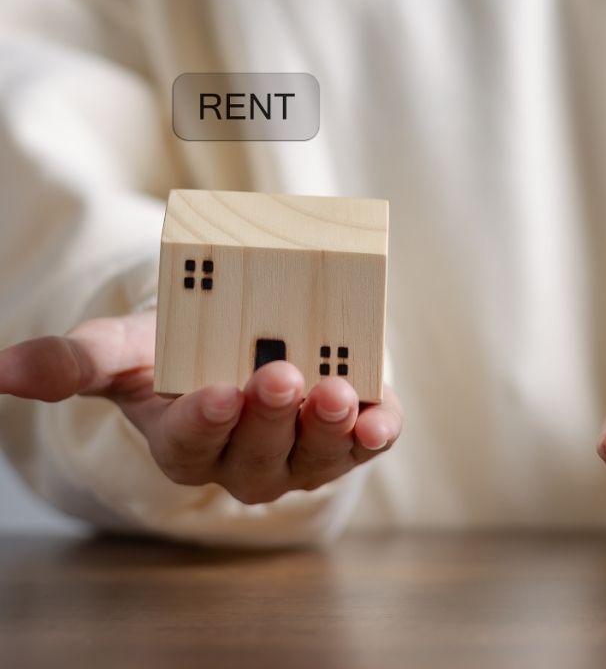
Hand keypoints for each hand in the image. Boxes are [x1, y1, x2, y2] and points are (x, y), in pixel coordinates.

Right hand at [0, 310, 401, 503]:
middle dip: (270, 419)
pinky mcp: (348, 430)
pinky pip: (366, 442)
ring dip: (326, 428)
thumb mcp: (127, 345)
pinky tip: (380, 418)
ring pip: (315, 457)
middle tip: (279, 376)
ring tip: (333, 391)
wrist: (245, 333)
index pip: (190, 446)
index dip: (203, 424)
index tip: (213, 394)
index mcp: (186, 441)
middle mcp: (245, 458)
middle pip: (257, 456)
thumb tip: (0, 371)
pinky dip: (375, 433)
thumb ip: (76, 358)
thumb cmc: (178, 345)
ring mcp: (301, 452)